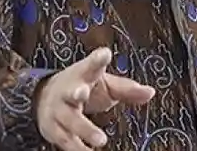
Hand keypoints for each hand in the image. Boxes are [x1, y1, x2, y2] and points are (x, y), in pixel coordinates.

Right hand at [36, 47, 154, 150]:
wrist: (44, 98)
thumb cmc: (84, 87)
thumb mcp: (104, 84)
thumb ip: (127, 89)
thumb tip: (151, 92)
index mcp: (84, 75)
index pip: (91, 65)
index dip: (97, 59)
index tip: (105, 54)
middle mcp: (69, 90)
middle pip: (72, 91)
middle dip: (76, 92)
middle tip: (82, 93)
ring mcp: (59, 110)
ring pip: (70, 120)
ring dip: (84, 130)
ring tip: (101, 140)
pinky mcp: (53, 128)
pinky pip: (65, 139)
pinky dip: (76, 147)